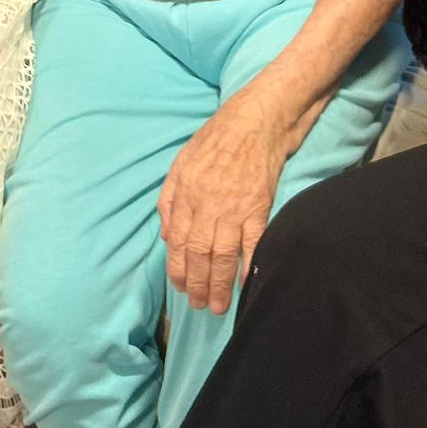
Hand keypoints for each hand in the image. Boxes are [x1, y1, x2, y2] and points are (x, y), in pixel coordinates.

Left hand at [158, 96, 289, 314]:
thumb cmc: (216, 139)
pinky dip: (246, 267)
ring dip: (218, 284)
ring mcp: (235, 207)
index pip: (179, 241)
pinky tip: (242, 285)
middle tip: (199, 306)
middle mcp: (208, 204)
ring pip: (223, 255)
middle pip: (200, 253)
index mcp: (186, 193)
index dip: (179, 269)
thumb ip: (170, 200)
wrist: (256, 121)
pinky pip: (252, 244)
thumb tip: (168, 237)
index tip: (181, 288)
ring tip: (217, 306)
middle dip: (198, 284)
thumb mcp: (181, 162)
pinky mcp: (259, 207)